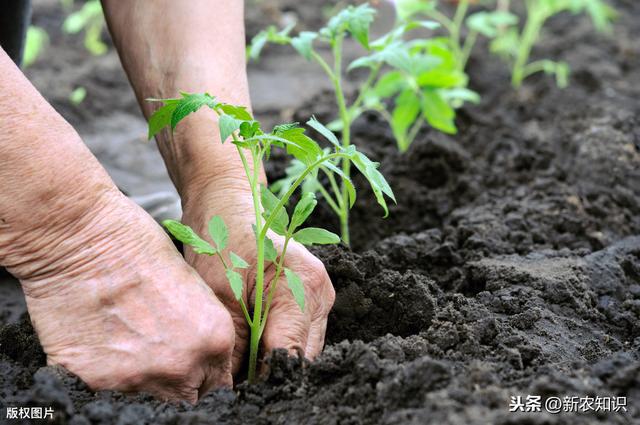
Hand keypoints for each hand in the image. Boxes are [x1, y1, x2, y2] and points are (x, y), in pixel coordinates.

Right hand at [15, 189, 234, 402]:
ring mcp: (138, 378)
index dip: (204, 376)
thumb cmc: (138, 246)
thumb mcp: (192, 286)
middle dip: (177, 382)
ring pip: (147, 397)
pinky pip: (104, 391)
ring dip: (140, 377)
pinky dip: (102, 373)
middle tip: (157, 355)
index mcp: (214, 339)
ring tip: (124, 340)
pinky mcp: (94, 381)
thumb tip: (201, 357)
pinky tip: (98, 341)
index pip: (218, 384)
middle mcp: (182, 365)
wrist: (82, 238)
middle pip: (186, 398)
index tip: (192, 369)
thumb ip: (202, 329)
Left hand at [181, 180, 335, 373]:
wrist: (227, 204)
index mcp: (304, 286)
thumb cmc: (221, 240)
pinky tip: (252, 347)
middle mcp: (321, 293)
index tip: (237, 390)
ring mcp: (320, 297)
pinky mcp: (312, 300)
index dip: (264, 379)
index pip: (291, 354)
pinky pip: (299, 336)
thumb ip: (234, 346)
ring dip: (274, 361)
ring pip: (303, 351)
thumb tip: (234, 388)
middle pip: (303, 357)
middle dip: (270, 374)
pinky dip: (276, 346)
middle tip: (235, 381)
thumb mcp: (219, 295)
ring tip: (241, 365)